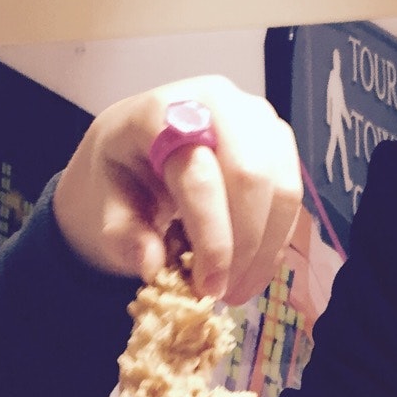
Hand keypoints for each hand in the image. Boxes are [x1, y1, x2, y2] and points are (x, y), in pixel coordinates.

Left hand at [52, 76, 301, 304]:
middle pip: (252, 176)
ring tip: (240, 291)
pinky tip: (254, 271)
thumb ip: (123, 234)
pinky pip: (292, 195)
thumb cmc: (120, 172)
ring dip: (266, 249)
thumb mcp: (103, 202)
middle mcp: (216, 101)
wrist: (135, 143)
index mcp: (162, 110)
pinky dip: (276, 240)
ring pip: (282, 187)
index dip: (211, 240)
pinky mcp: (278, 140)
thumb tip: (153, 266)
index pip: (200, 176)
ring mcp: (255, 117)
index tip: (208, 290)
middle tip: (226, 294)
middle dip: (245, 246)